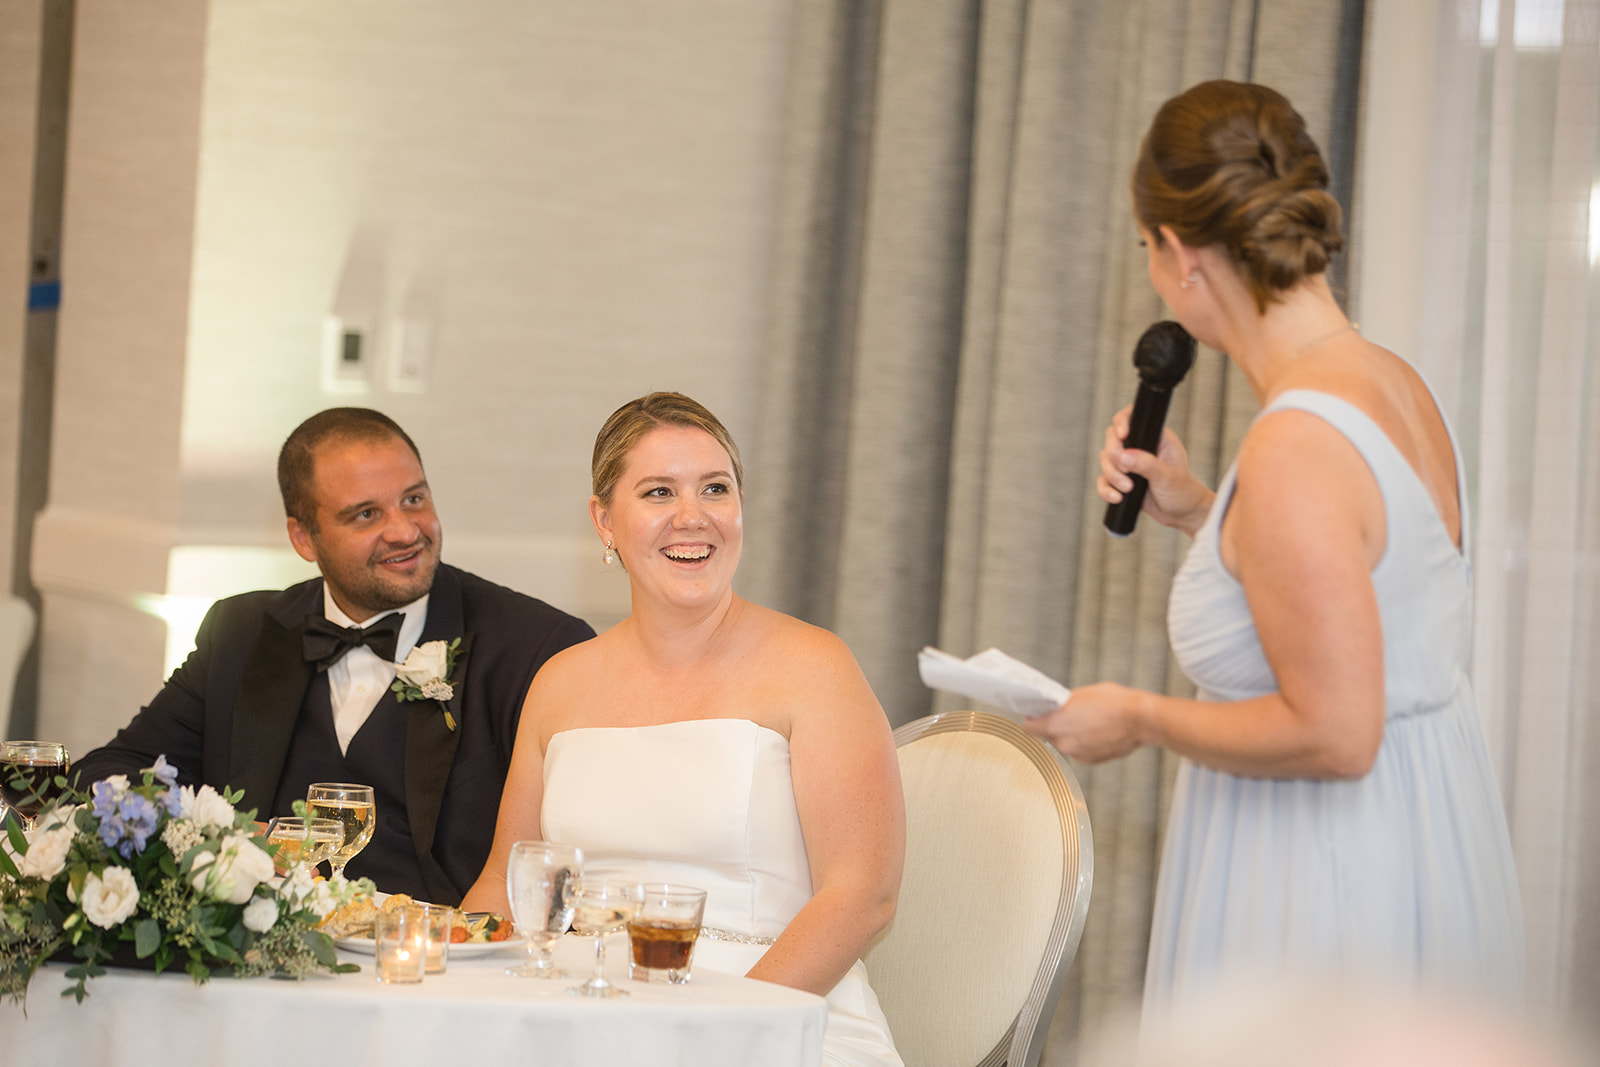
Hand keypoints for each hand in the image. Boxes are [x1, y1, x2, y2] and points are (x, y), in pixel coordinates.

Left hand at [1023, 683, 1145, 762]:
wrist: (1141, 720)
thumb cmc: (1115, 703)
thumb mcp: (1082, 694)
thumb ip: (1064, 704)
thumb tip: (1057, 707)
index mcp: (1057, 724)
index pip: (1029, 729)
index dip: (1032, 720)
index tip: (1036, 714)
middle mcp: (1064, 743)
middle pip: (1049, 735)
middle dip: (1056, 725)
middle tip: (1070, 713)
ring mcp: (1078, 754)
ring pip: (1066, 743)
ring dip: (1072, 734)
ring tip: (1089, 721)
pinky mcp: (1092, 760)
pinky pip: (1081, 750)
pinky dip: (1085, 742)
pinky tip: (1099, 731)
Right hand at [1098, 406, 1213, 535]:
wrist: (1181, 515)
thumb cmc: (1183, 492)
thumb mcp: (1168, 477)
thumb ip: (1147, 464)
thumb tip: (1124, 456)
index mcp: (1156, 438)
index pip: (1133, 418)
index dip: (1122, 422)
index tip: (1122, 435)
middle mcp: (1140, 448)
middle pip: (1113, 440)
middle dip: (1114, 456)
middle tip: (1126, 470)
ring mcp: (1129, 464)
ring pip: (1106, 461)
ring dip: (1112, 476)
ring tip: (1129, 488)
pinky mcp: (1121, 480)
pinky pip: (1103, 480)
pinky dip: (1106, 489)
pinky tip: (1118, 497)